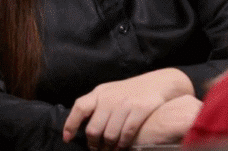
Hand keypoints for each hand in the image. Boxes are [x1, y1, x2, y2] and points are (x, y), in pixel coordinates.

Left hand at [62, 68, 193, 149]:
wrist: (159, 82)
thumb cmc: (131, 91)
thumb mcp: (110, 92)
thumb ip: (96, 105)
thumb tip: (81, 126)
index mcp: (100, 93)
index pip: (79, 108)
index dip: (70, 124)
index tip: (67, 139)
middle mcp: (110, 98)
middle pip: (93, 128)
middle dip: (94, 144)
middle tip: (97, 149)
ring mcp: (125, 103)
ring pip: (109, 135)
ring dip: (109, 148)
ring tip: (110, 150)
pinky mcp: (140, 109)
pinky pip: (126, 134)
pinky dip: (122, 144)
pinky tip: (122, 147)